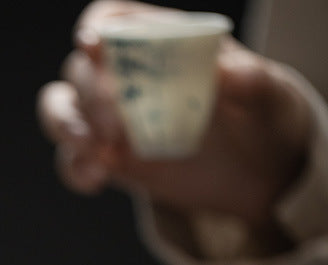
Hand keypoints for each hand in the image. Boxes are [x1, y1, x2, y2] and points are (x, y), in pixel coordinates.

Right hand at [37, 0, 311, 227]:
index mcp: (159, 43)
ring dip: (64, 126)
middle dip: (89, 95)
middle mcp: (126, 77)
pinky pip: (73, 160)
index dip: (97, 28)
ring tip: (92, 150)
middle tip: (117, 129)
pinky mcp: (108, 160)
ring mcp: (112, 120)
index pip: (113, 20)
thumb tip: (227, 70)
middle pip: (79, 69)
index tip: (93, 45)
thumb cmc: (262, 118)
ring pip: (59, 110)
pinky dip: (76, 170)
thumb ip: (250, 80)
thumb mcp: (267, 96)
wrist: (257, 174)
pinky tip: (97, 181)